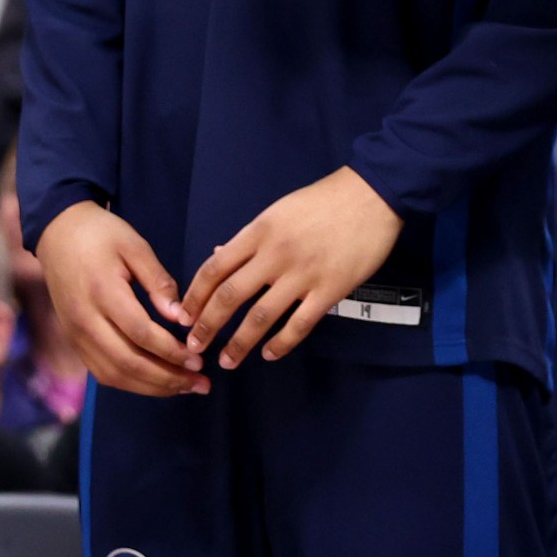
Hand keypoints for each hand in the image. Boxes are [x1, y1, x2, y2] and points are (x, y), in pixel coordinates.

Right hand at [37, 201, 204, 397]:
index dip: (171, 352)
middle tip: (200, 383)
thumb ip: (159, 282)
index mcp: (102, 293)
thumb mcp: (135, 246)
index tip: (199, 360)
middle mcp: (84, 321)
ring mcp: (75, 334)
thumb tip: (180, 317)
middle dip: (166, 378)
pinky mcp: (73, 340)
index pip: (140, 334)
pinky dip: (130, 382)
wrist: (57, 233)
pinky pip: (101, 371)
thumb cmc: (101, 234)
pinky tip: (156, 381)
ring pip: (112, 374)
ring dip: (150, 387)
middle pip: (126, 363)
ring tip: (184, 386)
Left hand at [181, 167, 402, 368]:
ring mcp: (303, 274)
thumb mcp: (278, 210)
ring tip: (227, 360)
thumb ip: (249, 238)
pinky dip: (281, 343)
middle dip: (207, 326)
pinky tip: (269, 353)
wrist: (372, 196)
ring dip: (239, 344)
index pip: (215, 268)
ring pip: (261, 317)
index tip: (184, 317)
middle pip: (230, 297)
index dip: (195, 296)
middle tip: (194, 347)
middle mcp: (275, 255)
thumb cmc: (324, 200)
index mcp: (259, 232)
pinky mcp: (330, 289)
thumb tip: (217, 256)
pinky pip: (300, 324)